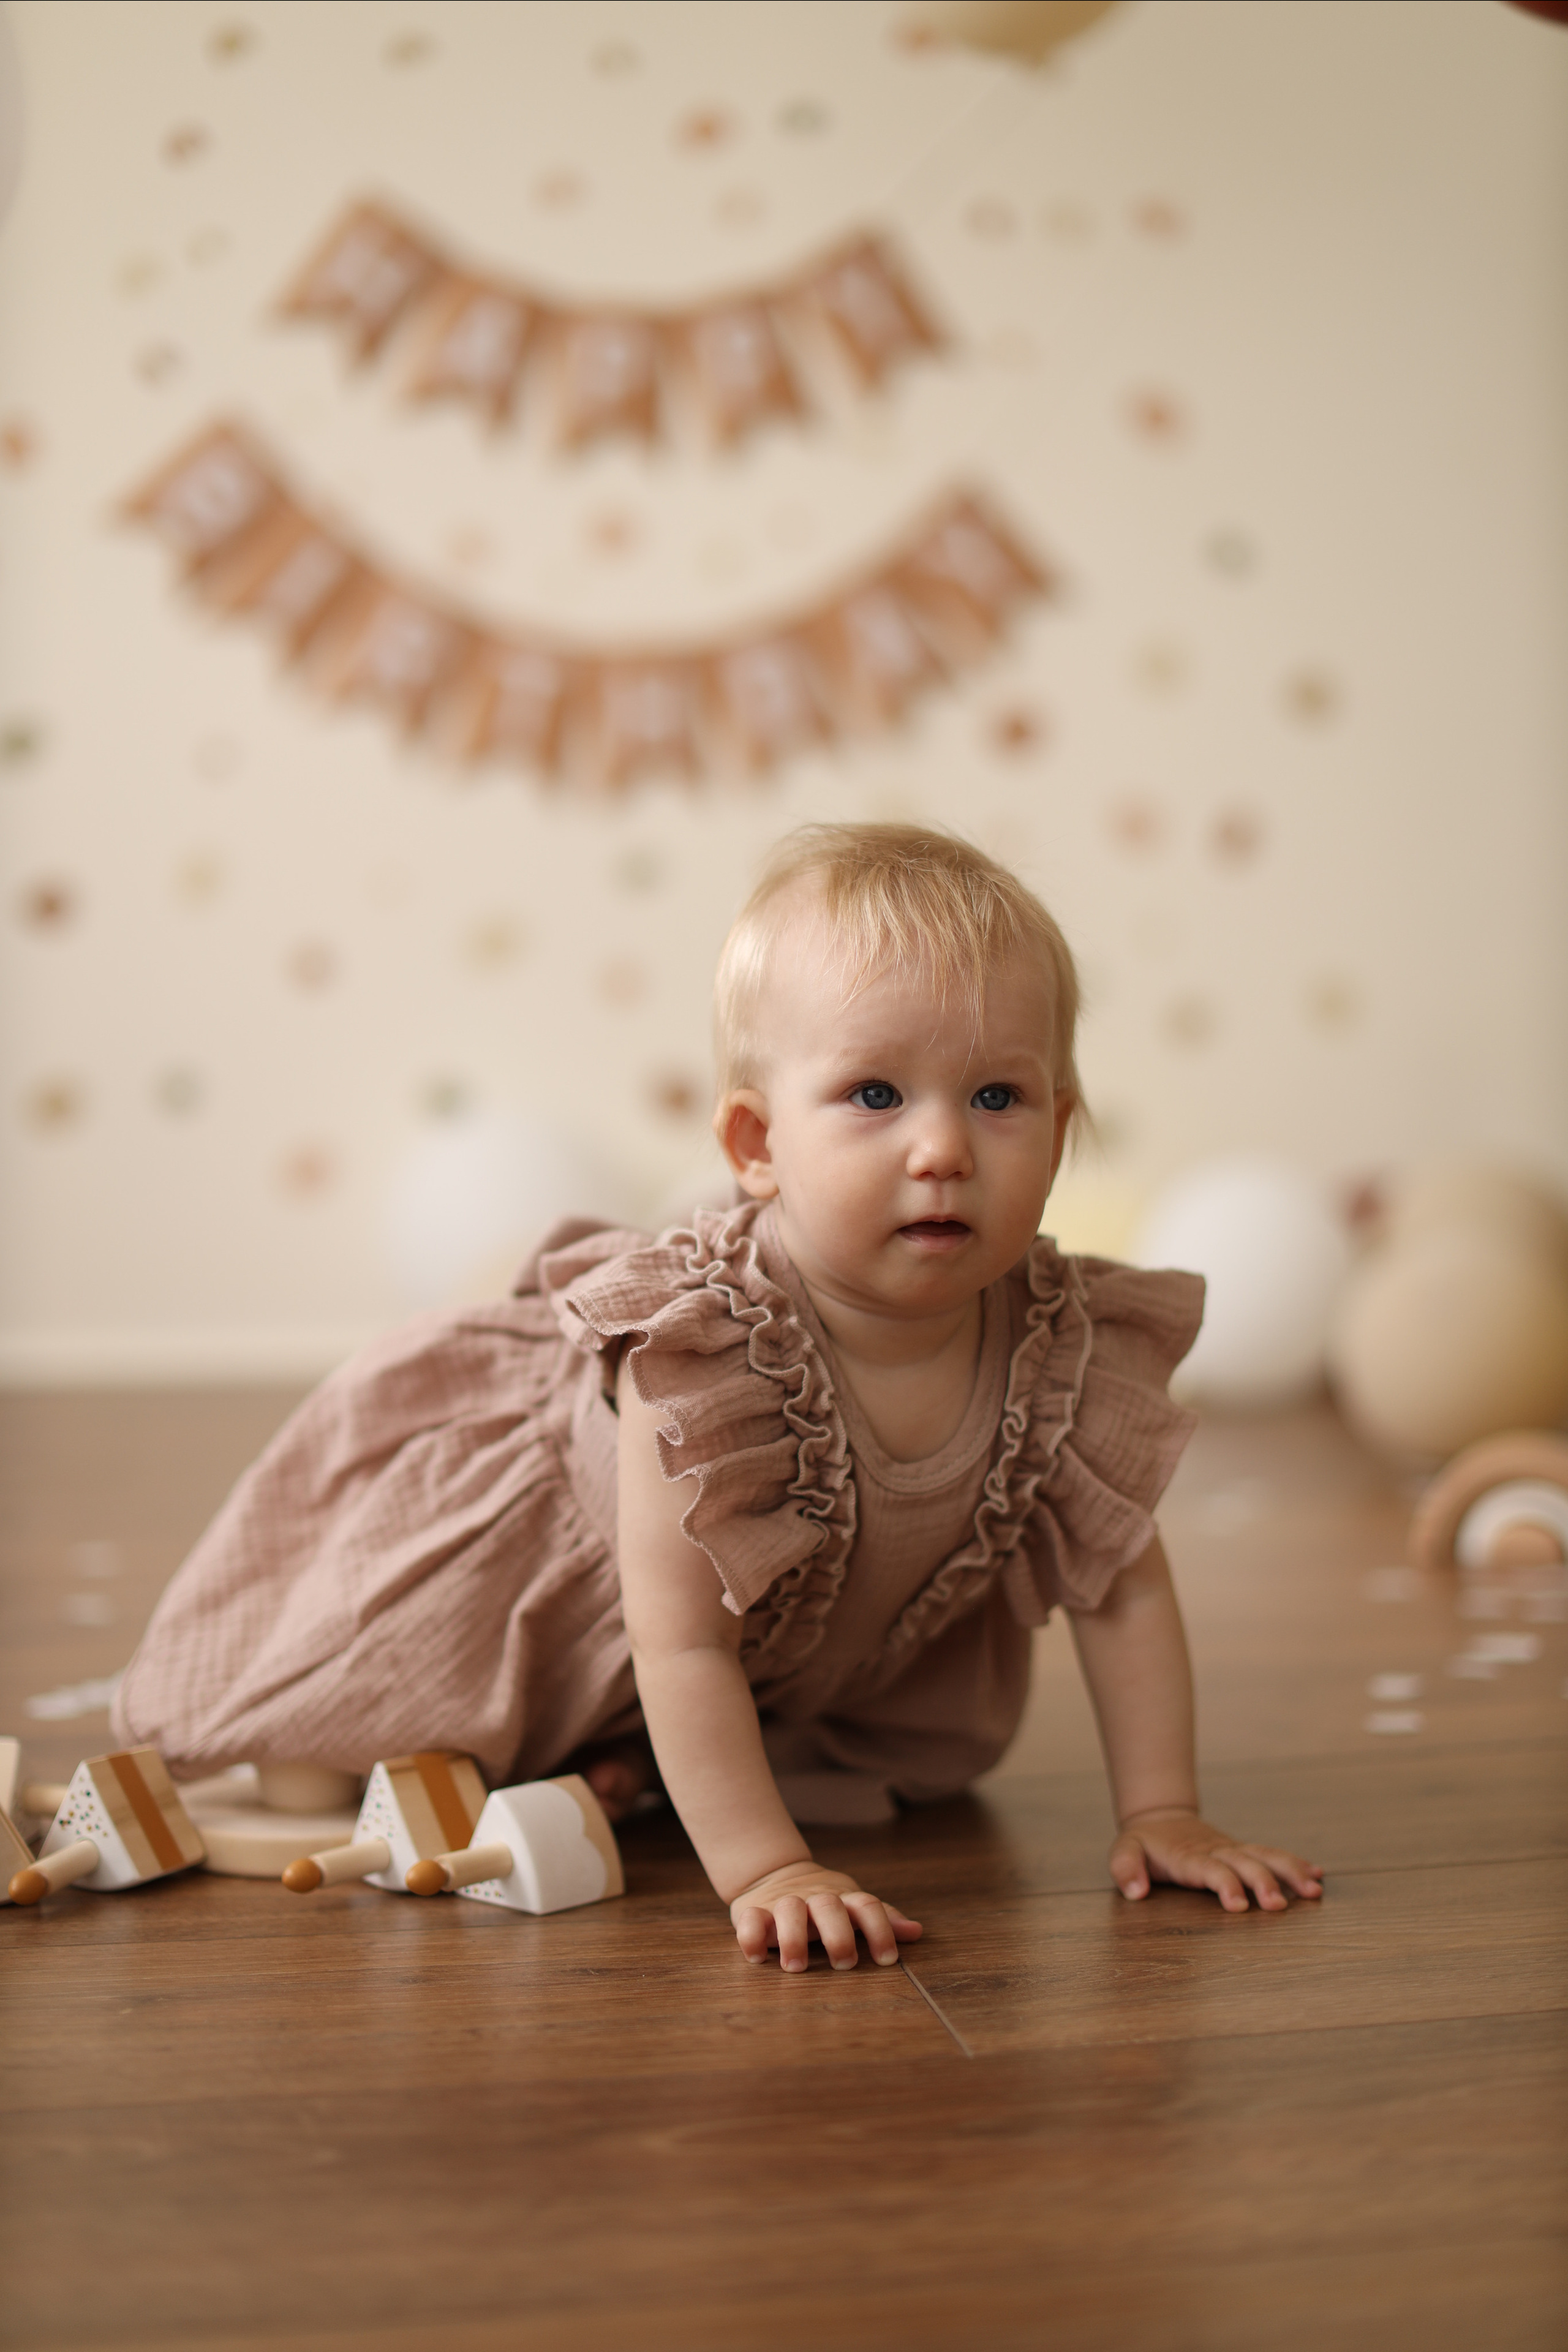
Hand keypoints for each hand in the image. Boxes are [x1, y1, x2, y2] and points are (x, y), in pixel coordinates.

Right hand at [729, 1861, 922, 1971]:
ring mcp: (784, 1903)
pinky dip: (751, 1937)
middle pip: (829, 1906)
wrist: (775, 1873)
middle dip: (838, 1934)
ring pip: (789, 1909)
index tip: (888, 1960)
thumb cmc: (825, 1901)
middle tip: (845, 1964)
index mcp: (843, 1898)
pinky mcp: (754, 1911)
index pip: (867, 1906)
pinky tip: (757, 1958)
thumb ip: (882, 1919)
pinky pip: (750, 1920)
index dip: (880, 1930)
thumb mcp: (854, 1905)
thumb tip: (916, 1932)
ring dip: (793, 1937)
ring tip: (796, 1968)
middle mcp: (815, 1898)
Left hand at [1111, 1807, 1322, 1912]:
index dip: (1224, 1884)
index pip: (1209, 1869)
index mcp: (1188, 1856)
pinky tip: (1318, 1876)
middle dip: (1263, 1882)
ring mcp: (1233, 1850)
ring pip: (1266, 1855)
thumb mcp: (1124, 1851)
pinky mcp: (1243, 1852)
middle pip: (1244, 1863)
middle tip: (1279, 1906)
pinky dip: (1296, 1863)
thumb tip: (1136, 1892)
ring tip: (1314, 1891)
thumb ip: (1125, 1869)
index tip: (1239, 1906)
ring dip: (1290, 1871)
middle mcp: (1216, 1851)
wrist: (1160, 1817)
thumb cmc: (1143, 1843)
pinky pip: (1272, 1854)